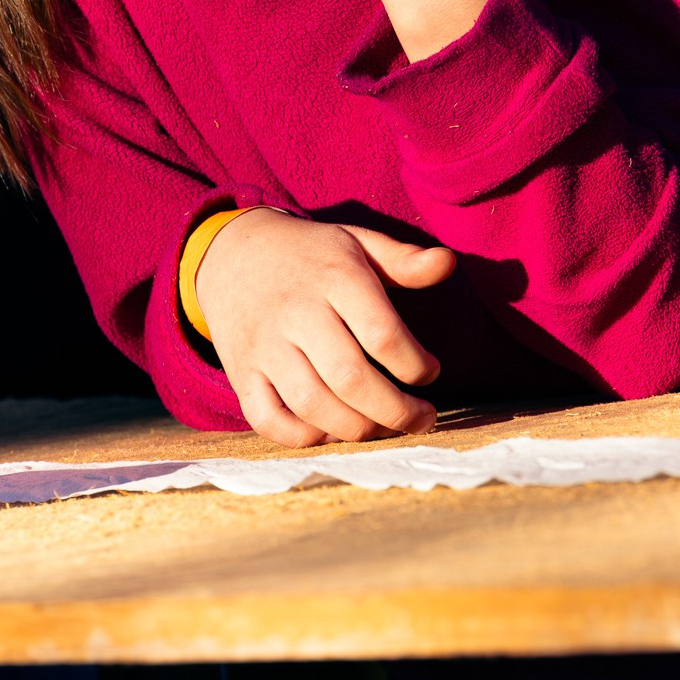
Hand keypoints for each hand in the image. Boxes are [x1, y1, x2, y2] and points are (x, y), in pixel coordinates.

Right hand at [194, 209, 454, 445]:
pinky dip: (303, 437)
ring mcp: (264, 345)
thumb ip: (402, 259)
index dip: (416, 364)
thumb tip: (447, 262)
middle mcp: (296, 312)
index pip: (382, 333)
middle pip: (350, 378)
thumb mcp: (356, 242)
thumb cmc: (310, 254)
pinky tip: (332, 430)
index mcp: (333, 277)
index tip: (430, 370)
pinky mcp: (241, 371)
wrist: (231, 251)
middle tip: (422, 418)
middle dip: (396, 411)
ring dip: (358, 429)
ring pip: (312, 405)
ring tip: (384, 426)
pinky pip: (267, 419)